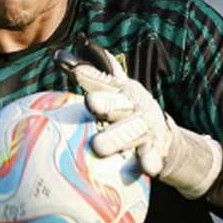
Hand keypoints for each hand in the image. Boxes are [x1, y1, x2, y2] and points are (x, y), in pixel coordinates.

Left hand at [61, 44, 222, 198]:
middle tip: (91, 103)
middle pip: (117, 104)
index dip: (88, 75)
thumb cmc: (127, 112)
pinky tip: (148, 166)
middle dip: (106, 103)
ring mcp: (146, 128)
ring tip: (100, 146)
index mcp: (122, 90)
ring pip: (132, 131)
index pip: (102, 81)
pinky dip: (150, 160)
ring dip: (118, 137)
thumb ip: (91, 76)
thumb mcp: (114, 91)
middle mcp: (134, 106)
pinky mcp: (157, 149)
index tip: (72, 68)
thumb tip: (59, 56)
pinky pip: (153, 156)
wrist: (163, 137)